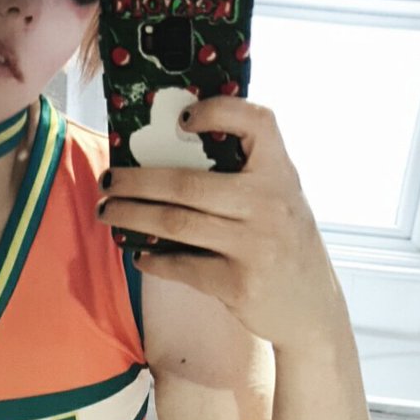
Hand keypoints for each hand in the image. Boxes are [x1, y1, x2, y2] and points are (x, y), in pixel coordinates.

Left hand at [96, 98, 347, 350]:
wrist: (312, 309)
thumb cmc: (284, 245)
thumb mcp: (280, 200)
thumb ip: (246, 177)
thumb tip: (167, 156)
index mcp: (281, 173)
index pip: (258, 122)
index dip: (219, 110)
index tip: (182, 117)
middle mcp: (270, 204)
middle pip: (186, 183)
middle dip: (136, 181)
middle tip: (107, 181)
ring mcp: (255, 245)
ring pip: (174, 223)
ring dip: (131, 216)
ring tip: (107, 212)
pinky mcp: (238, 284)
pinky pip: (181, 265)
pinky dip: (154, 260)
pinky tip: (141, 254)